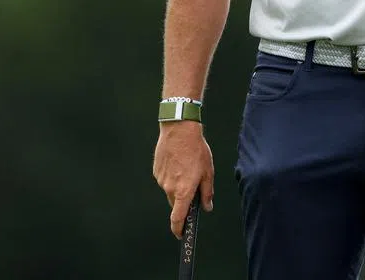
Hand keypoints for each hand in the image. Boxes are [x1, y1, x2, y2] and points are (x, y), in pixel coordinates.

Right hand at [152, 121, 213, 237]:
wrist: (179, 131)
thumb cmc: (196, 150)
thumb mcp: (208, 172)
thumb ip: (207, 192)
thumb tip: (207, 206)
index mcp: (183, 191)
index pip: (178, 218)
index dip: (178, 229)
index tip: (180, 234)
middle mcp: (170, 188)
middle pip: (175, 203)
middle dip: (183, 199)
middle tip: (193, 185)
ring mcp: (161, 180)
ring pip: (170, 190)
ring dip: (178, 185)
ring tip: (187, 166)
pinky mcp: (156, 171)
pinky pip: (165, 179)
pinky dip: (172, 175)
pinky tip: (179, 162)